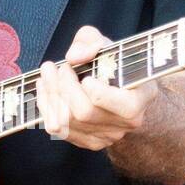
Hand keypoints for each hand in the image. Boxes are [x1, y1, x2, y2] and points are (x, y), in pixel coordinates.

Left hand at [34, 25, 157, 150]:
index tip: (85, 75)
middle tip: (55, 67)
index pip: (121, 106)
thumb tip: (74, 56)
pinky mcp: (88, 142)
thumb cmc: (116, 66)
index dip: (96, 91)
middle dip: (63, 87)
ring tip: (46, 75)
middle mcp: (125, 124)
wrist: (123, 93)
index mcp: (138, 100)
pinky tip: (45, 90)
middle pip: (85, 113)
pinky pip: (58, 129)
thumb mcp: (108, 45)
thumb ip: (91, 41)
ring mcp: (106, 137)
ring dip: (50, 95)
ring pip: (67, 122)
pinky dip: (46, 107)